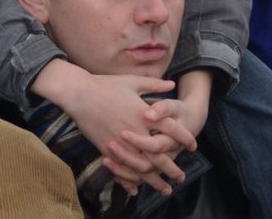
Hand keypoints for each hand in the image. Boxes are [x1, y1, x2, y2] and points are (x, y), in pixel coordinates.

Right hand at [38, 65, 186, 197]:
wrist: (79, 93)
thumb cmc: (106, 85)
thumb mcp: (132, 81)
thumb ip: (154, 86)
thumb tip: (173, 85)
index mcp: (143, 113)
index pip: (172, 130)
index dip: (184, 138)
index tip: (193, 146)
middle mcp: (135, 131)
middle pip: (160, 156)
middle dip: (172, 169)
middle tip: (181, 177)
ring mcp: (121, 143)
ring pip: (143, 168)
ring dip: (155, 181)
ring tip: (164, 189)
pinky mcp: (107, 149)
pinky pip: (123, 170)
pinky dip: (131, 181)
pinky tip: (137, 188)